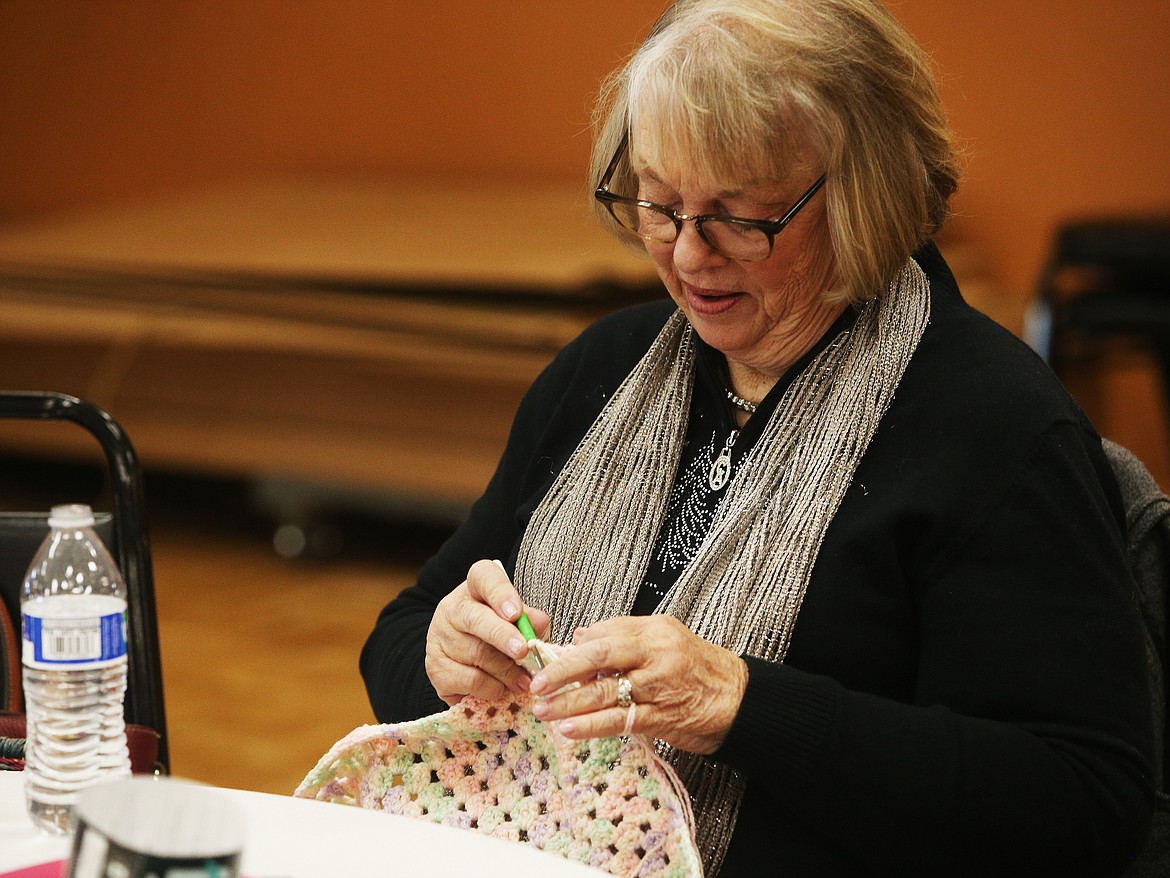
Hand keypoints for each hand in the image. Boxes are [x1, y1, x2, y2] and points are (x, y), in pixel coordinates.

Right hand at [425, 559, 550, 705]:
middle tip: (523, 651)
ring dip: (506, 671)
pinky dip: (492, 688)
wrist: (467, 661)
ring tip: (525, 681)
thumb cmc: (501, 634)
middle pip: (476, 619)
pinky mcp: (435, 668)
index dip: (501, 594)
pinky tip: (502, 689)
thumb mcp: (518, 621)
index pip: (484, 577)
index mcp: (475, 588)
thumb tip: (538, 622)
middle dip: (502, 636)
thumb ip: (529, 620)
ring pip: (477, 654)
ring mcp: (439, 638)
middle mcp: (452, 608)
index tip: (516, 613)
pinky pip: (469, 680)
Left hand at [529, 615, 747, 754]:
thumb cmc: (699, 668)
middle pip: (599, 656)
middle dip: (562, 670)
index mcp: (654, 631)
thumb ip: (623, 635)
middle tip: (536, 682)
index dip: (573, 648)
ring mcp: (659, 687)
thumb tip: (581, 636)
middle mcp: (656, 655)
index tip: (547, 660)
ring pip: (605, 692)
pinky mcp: (661, 718)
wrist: (739, 700)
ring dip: (569, 702)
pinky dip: (592, 726)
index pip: (604, 634)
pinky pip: (620, 721)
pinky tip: (570, 729)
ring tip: (543, 710)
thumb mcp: (666, 638)